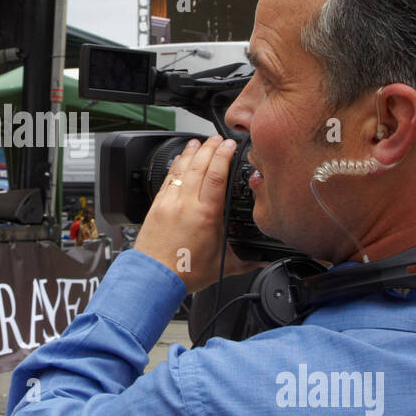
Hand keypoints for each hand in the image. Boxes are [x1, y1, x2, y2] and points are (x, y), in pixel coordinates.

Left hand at [134, 136, 263, 292]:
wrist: (153, 277)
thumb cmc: (184, 272)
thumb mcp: (222, 266)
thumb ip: (246, 260)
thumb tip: (262, 260)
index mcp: (206, 214)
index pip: (216, 175)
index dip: (224, 156)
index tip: (230, 145)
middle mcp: (186, 204)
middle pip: (198, 165)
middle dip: (209, 148)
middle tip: (218, 138)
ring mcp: (169, 203)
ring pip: (181, 169)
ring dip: (191, 153)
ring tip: (199, 142)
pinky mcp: (157, 206)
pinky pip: (167, 179)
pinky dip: (175, 166)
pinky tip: (179, 160)